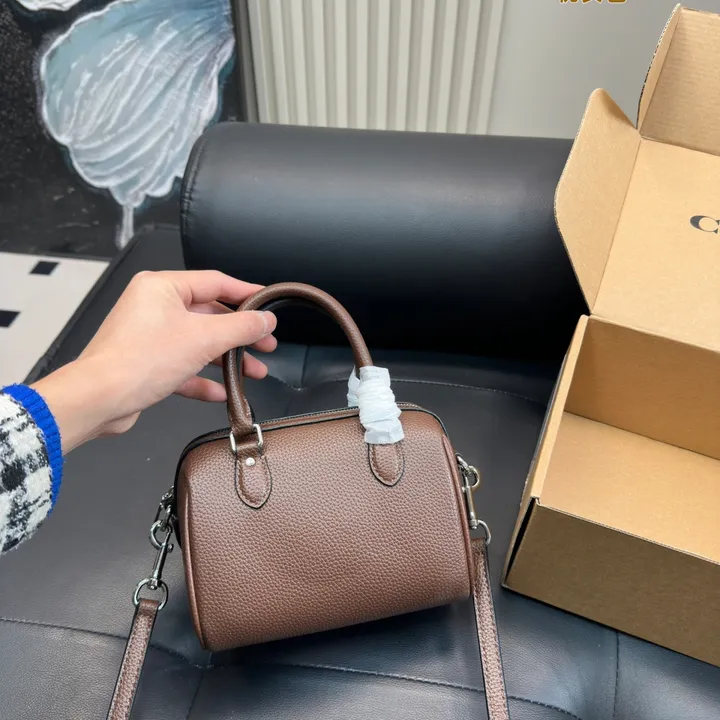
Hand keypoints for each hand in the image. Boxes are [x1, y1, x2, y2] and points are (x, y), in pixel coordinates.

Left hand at [32, 271, 276, 452]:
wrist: (98, 398)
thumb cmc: (140, 360)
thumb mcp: (204, 339)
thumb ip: (241, 327)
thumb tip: (266, 320)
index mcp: (162, 287)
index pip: (215, 282)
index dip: (246, 293)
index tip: (268, 303)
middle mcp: (153, 306)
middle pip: (209, 315)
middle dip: (240, 334)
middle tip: (266, 344)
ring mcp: (148, 335)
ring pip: (198, 342)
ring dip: (226, 359)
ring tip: (253, 373)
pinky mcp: (145, 363)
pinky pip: (182, 365)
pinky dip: (203, 377)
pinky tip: (221, 392)